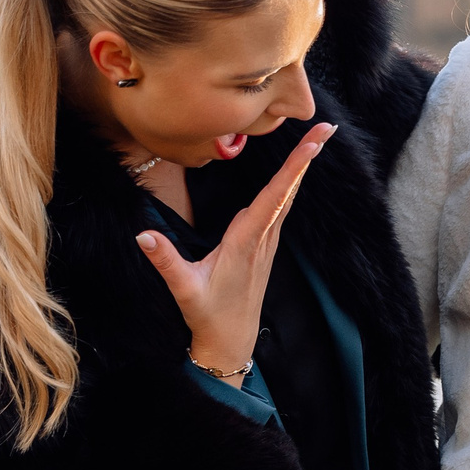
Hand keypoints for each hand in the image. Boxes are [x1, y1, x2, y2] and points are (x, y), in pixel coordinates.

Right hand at [136, 123, 335, 384]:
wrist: (231, 341)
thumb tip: (143, 235)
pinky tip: (295, 173)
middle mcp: (263, 238)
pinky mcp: (263, 245)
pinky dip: (289, 185)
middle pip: (288, 190)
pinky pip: (280, 208)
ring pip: (287, 197)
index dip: (293, 169)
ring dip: (301, 168)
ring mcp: (266, 242)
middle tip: (326, 127)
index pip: (274, 197)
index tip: (313, 144)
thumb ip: (165, 260)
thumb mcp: (185, 289)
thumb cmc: (209, 315)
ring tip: (316, 139)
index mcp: (247, 242)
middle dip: (307, 157)